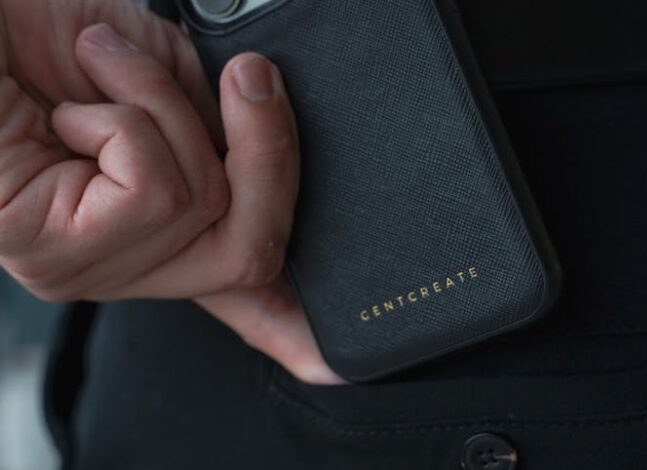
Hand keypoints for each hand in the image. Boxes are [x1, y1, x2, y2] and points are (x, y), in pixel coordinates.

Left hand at [0, 1, 343, 383]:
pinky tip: (74, 110)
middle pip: (253, 255)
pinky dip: (127, 121)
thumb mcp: (173, 80)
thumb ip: (224, 130)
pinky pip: (154, 196)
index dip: (288, 329)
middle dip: (270, 154)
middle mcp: (126, 265)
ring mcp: (89, 269)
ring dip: (164, 108)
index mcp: (155, 230)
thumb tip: (268, 146)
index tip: (331, 369)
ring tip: (105, 68)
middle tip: (251, 79)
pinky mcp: (52, 254)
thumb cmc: (58, 40)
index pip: (239, 298)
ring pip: (205, 209)